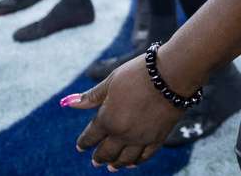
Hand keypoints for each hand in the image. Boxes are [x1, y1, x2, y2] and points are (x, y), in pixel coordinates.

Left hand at [65, 53, 184, 169]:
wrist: (171, 75)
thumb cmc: (138, 74)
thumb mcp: (111, 81)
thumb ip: (92, 96)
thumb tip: (69, 103)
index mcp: (107, 119)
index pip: (91, 137)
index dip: (84, 142)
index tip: (80, 146)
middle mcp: (123, 134)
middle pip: (107, 152)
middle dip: (99, 157)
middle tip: (95, 161)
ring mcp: (141, 139)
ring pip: (125, 159)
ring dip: (116, 164)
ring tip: (112, 167)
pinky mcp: (158, 138)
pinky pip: (144, 156)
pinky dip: (136, 162)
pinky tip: (132, 163)